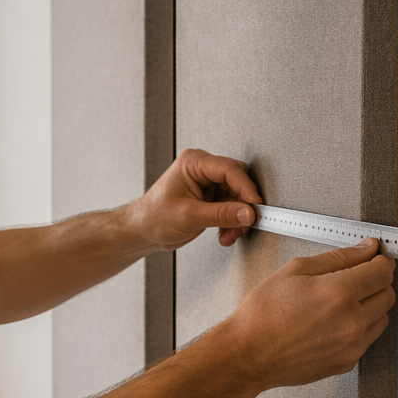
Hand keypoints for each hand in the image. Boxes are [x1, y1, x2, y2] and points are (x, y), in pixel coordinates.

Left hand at [126, 149, 262, 250]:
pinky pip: (231, 206)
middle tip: (243, 224)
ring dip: (237, 218)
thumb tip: (248, 213)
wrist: (142, 231)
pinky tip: (225, 233)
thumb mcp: (189, 217)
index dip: (246, 188)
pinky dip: (231, 221)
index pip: (230, 169)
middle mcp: (201, 169)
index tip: (255, 206)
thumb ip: (221, 215)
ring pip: (237, 197)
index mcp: (193, 163)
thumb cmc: (152, 217)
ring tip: (229, 234)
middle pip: (237, 182)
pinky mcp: (210, 197)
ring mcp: (206, 183)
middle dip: (241, 206)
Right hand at [220, 238, 395, 389]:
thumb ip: (338, 257)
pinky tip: (333, 323)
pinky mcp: (347, 361)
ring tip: (339, 304)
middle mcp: (352, 320)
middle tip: (354, 278)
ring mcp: (352, 345)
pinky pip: (367, 339)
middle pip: (387, 293)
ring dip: (370, 306)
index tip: (374, 258)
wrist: (248, 354)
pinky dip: (359, 327)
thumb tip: (365, 249)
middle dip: (375, 281)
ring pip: (382, 317)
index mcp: (340, 292)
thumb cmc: (263, 315)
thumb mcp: (295, 270)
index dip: (380, 259)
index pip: (383, 271)